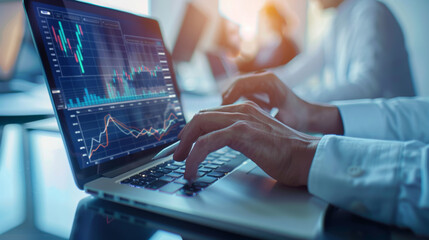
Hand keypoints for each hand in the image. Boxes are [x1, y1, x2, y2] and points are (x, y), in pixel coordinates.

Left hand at [173, 101, 320, 185]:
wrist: (308, 156)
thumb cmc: (287, 153)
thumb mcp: (259, 140)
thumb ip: (242, 137)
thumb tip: (223, 145)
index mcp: (245, 110)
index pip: (210, 115)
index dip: (193, 130)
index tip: (186, 146)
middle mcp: (241, 110)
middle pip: (200, 117)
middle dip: (185, 136)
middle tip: (179, 154)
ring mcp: (241, 119)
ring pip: (199, 125)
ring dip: (185, 145)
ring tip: (182, 163)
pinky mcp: (242, 132)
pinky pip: (207, 142)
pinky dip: (194, 156)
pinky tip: (192, 169)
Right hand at [222, 71, 343, 133]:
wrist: (309, 114)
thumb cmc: (298, 118)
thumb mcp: (282, 121)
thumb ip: (266, 121)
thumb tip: (247, 126)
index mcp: (269, 80)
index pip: (240, 84)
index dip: (228, 98)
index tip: (222, 112)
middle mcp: (263, 76)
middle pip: (235, 83)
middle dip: (225, 99)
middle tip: (217, 115)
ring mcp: (260, 80)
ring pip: (236, 87)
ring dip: (228, 100)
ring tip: (221, 115)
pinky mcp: (258, 87)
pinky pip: (240, 91)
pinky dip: (234, 101)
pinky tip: (230, 115)